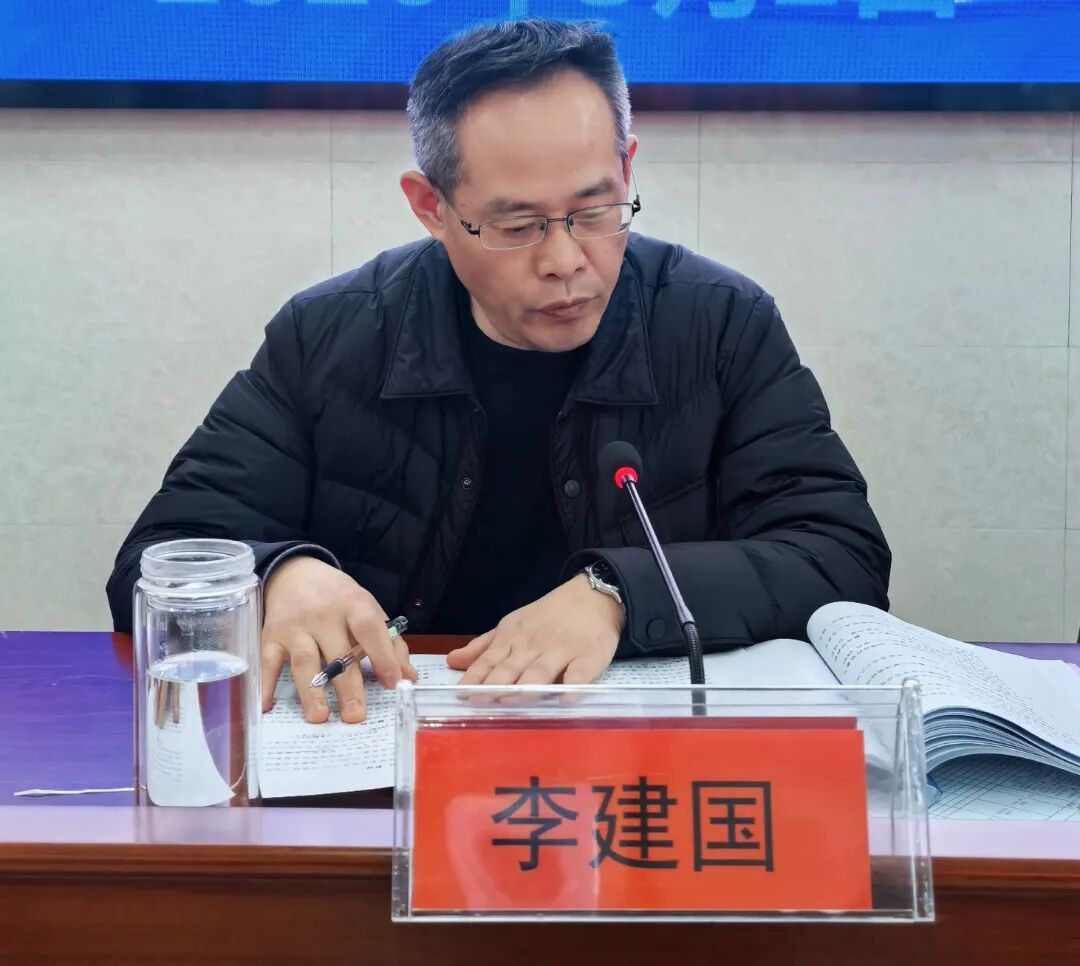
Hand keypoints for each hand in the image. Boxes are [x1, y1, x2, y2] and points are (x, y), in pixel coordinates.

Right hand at [261, 556, 416, 723]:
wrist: (296, 573)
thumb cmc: (339, 598)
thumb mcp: (369, 610)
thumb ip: (391, 644)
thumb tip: (407, 678)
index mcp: (354, 604)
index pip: (370, 629)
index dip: (383, 655)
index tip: (393, 683)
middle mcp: (324, 614)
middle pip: (337, 652)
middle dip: (347, 686)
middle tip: (355, 716)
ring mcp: (296, 626)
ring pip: (304, 660)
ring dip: (311, 690)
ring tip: (319, 717)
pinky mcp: (271, 635)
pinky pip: (268, 661)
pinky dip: (266, 684)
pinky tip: (266, 706)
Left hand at [447, 574, 623, 686]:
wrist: (592, 596)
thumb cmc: (547, 617)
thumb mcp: (511, 626)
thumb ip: (483, 647)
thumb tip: (451, 661)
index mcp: (513, 638)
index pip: (489, 660)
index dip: (476, 677)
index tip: (461, 695)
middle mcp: (534, 646)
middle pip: (512, 668)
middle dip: (495, 684)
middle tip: (480, 702)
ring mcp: (562, 651)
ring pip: (541, 671)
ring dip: (526, 687)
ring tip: (513, 701)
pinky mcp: (589, 657)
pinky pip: (580, 673)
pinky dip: (574, 685)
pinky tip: (566, 699)